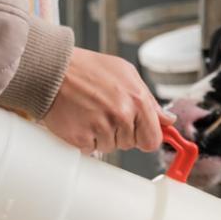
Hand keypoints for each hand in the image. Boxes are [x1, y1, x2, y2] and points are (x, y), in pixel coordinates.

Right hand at [41, 49, 164, 154]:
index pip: (153, 139)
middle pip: (130, 144)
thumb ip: (149, 100)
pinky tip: (80, 120)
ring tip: (90, 112)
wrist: (54, 70)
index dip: (144, 136)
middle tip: (105, 112)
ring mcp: (101, 128)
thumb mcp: (126, 74)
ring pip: (110, 147)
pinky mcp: (80, 138)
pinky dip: (85, 139)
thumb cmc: (88, 69)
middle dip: (121, 133)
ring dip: (101, 136)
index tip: (138, 132)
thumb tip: (167, 120)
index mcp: (137, 100)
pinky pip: (90, 149)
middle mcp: (121, 115)